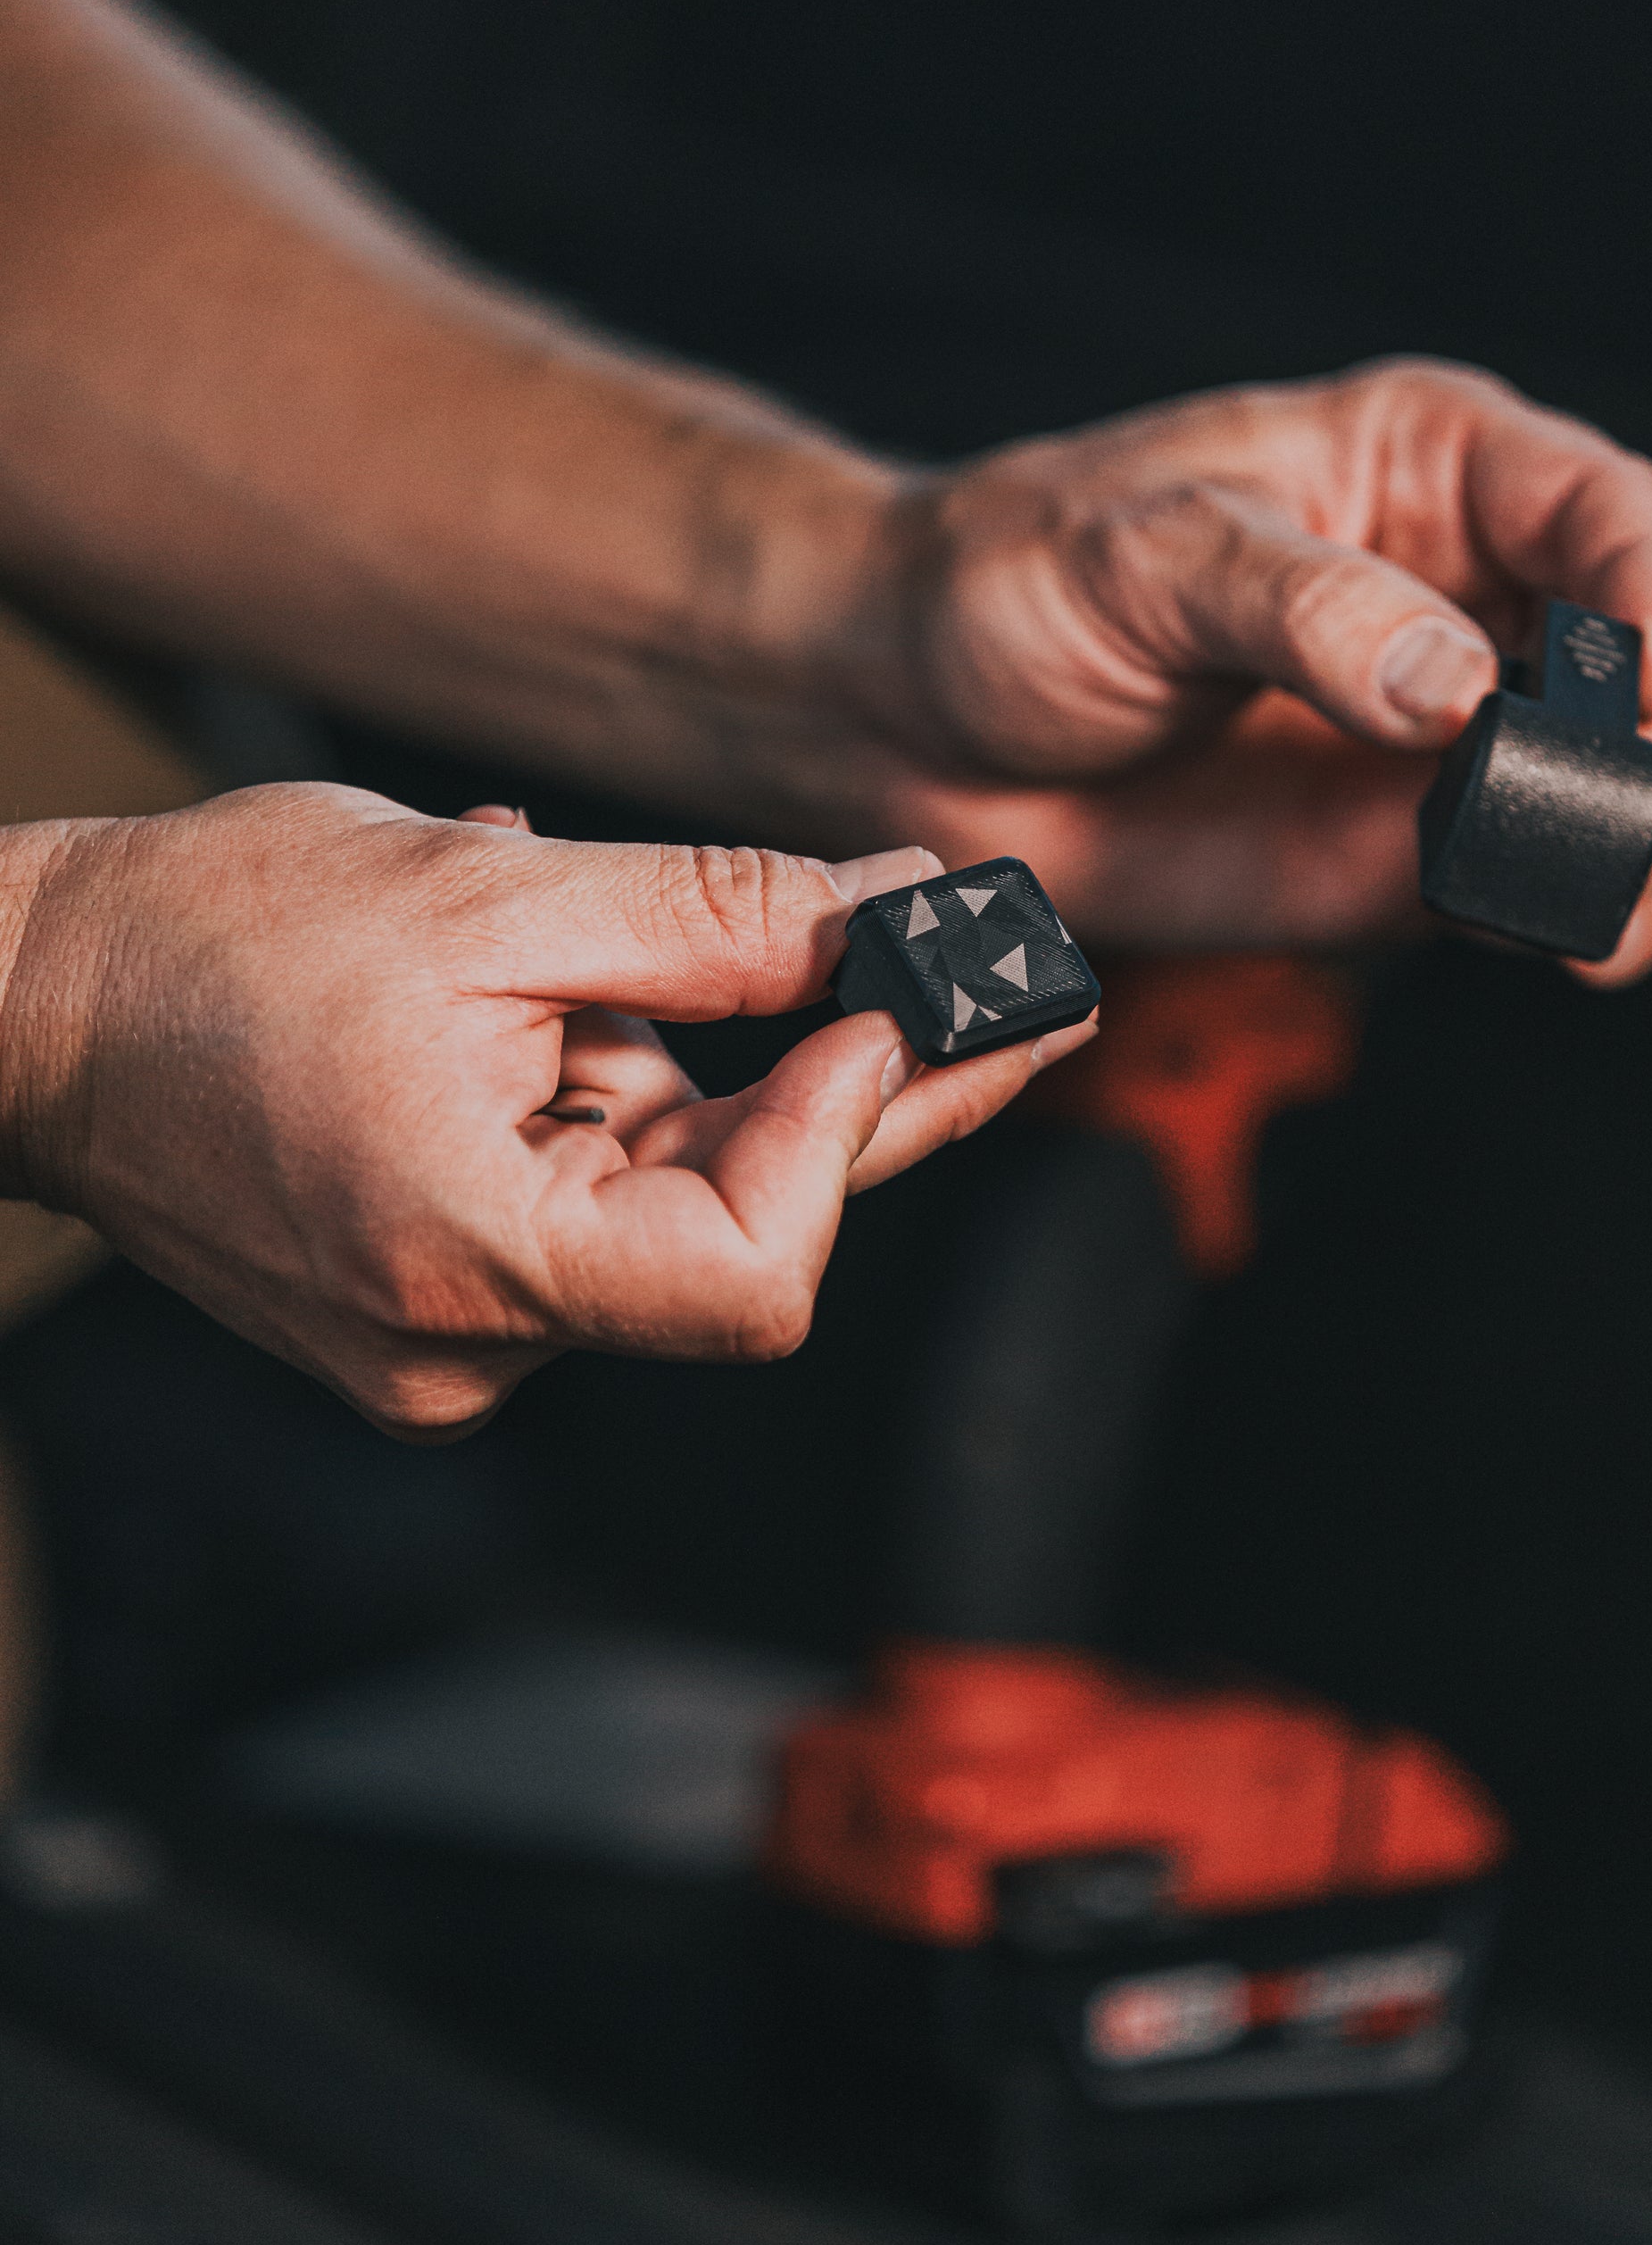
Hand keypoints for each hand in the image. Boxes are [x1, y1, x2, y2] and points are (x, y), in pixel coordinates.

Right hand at [0, 787, 1093, 1435]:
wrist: (32, 1005)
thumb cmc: (204, 944)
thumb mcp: (491, 896)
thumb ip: (716, 922)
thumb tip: (893, 923)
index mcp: (470, 1267)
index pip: (753, 1276)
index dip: (850, 1138)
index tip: (888, 1005)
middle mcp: (468, 1349)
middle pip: (738, 1236)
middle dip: (844, 1084)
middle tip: (966, 971)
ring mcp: (452, 1339)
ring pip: (671, 1204)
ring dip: (694, 1066)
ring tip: (583, 944)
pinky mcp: (442, 1301)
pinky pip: (594, 1200)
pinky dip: (617, 1090)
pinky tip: (551, 996)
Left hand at [873, 359, 1651, 983]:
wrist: (903, 722)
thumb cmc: (1008, 584)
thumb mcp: (1143, 554)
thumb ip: (1305, 611)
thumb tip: (1455, 687)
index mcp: (1421, 470)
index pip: (1600, 506)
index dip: (1650, 583)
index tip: (1647, 671)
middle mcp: (1459, 598)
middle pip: (1646, 654)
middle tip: (1608, 802)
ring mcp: (1440, 738)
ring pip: (1612, 782)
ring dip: (1631, 839)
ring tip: (1585, 889)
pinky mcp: (1397, 856)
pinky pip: (1528, 891)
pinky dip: (1573, 923)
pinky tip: (1574, 946)